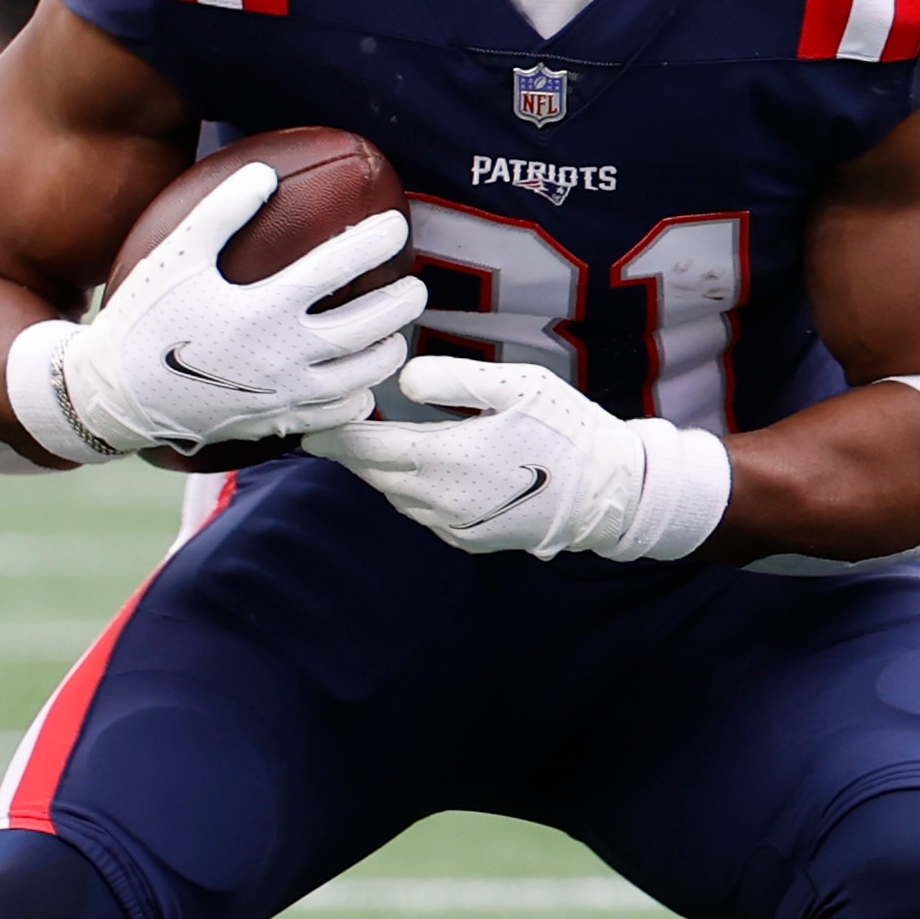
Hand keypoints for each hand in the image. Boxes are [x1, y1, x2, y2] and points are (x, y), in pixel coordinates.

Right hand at [50, 163, 423, 455]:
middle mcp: (283, 356)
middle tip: (416, 285)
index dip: (372, 242)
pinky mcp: (279, 423)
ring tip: (395, 331)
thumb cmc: (144, 317)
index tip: (397, 226)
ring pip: (364, 375)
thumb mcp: (176, 256)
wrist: (117, 396)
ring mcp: (285, 395)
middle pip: (369, 326)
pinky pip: (339, 414)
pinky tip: (362, 380)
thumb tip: (266, 172)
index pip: (337, 268)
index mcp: (262, 309)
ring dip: (389, 349)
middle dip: (403, 302)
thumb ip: (222, 211)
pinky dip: (361, 396)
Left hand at [305, 355, 728, 560]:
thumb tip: (402, 379)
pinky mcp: (470, 540)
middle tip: (325, 425)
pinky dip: (408, 489)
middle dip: (348, 450)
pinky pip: (423, 513)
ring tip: (364, 442)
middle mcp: (439, 502)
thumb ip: (453, 378)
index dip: (333, 432)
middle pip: (373, 474)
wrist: (611, 494)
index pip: (366, 447)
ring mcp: (454, 527)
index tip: (309, 417)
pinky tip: (414, 469)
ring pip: (396, 495)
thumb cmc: (567, 430)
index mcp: (443, 461)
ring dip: (378, 470)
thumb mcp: (516, 386)